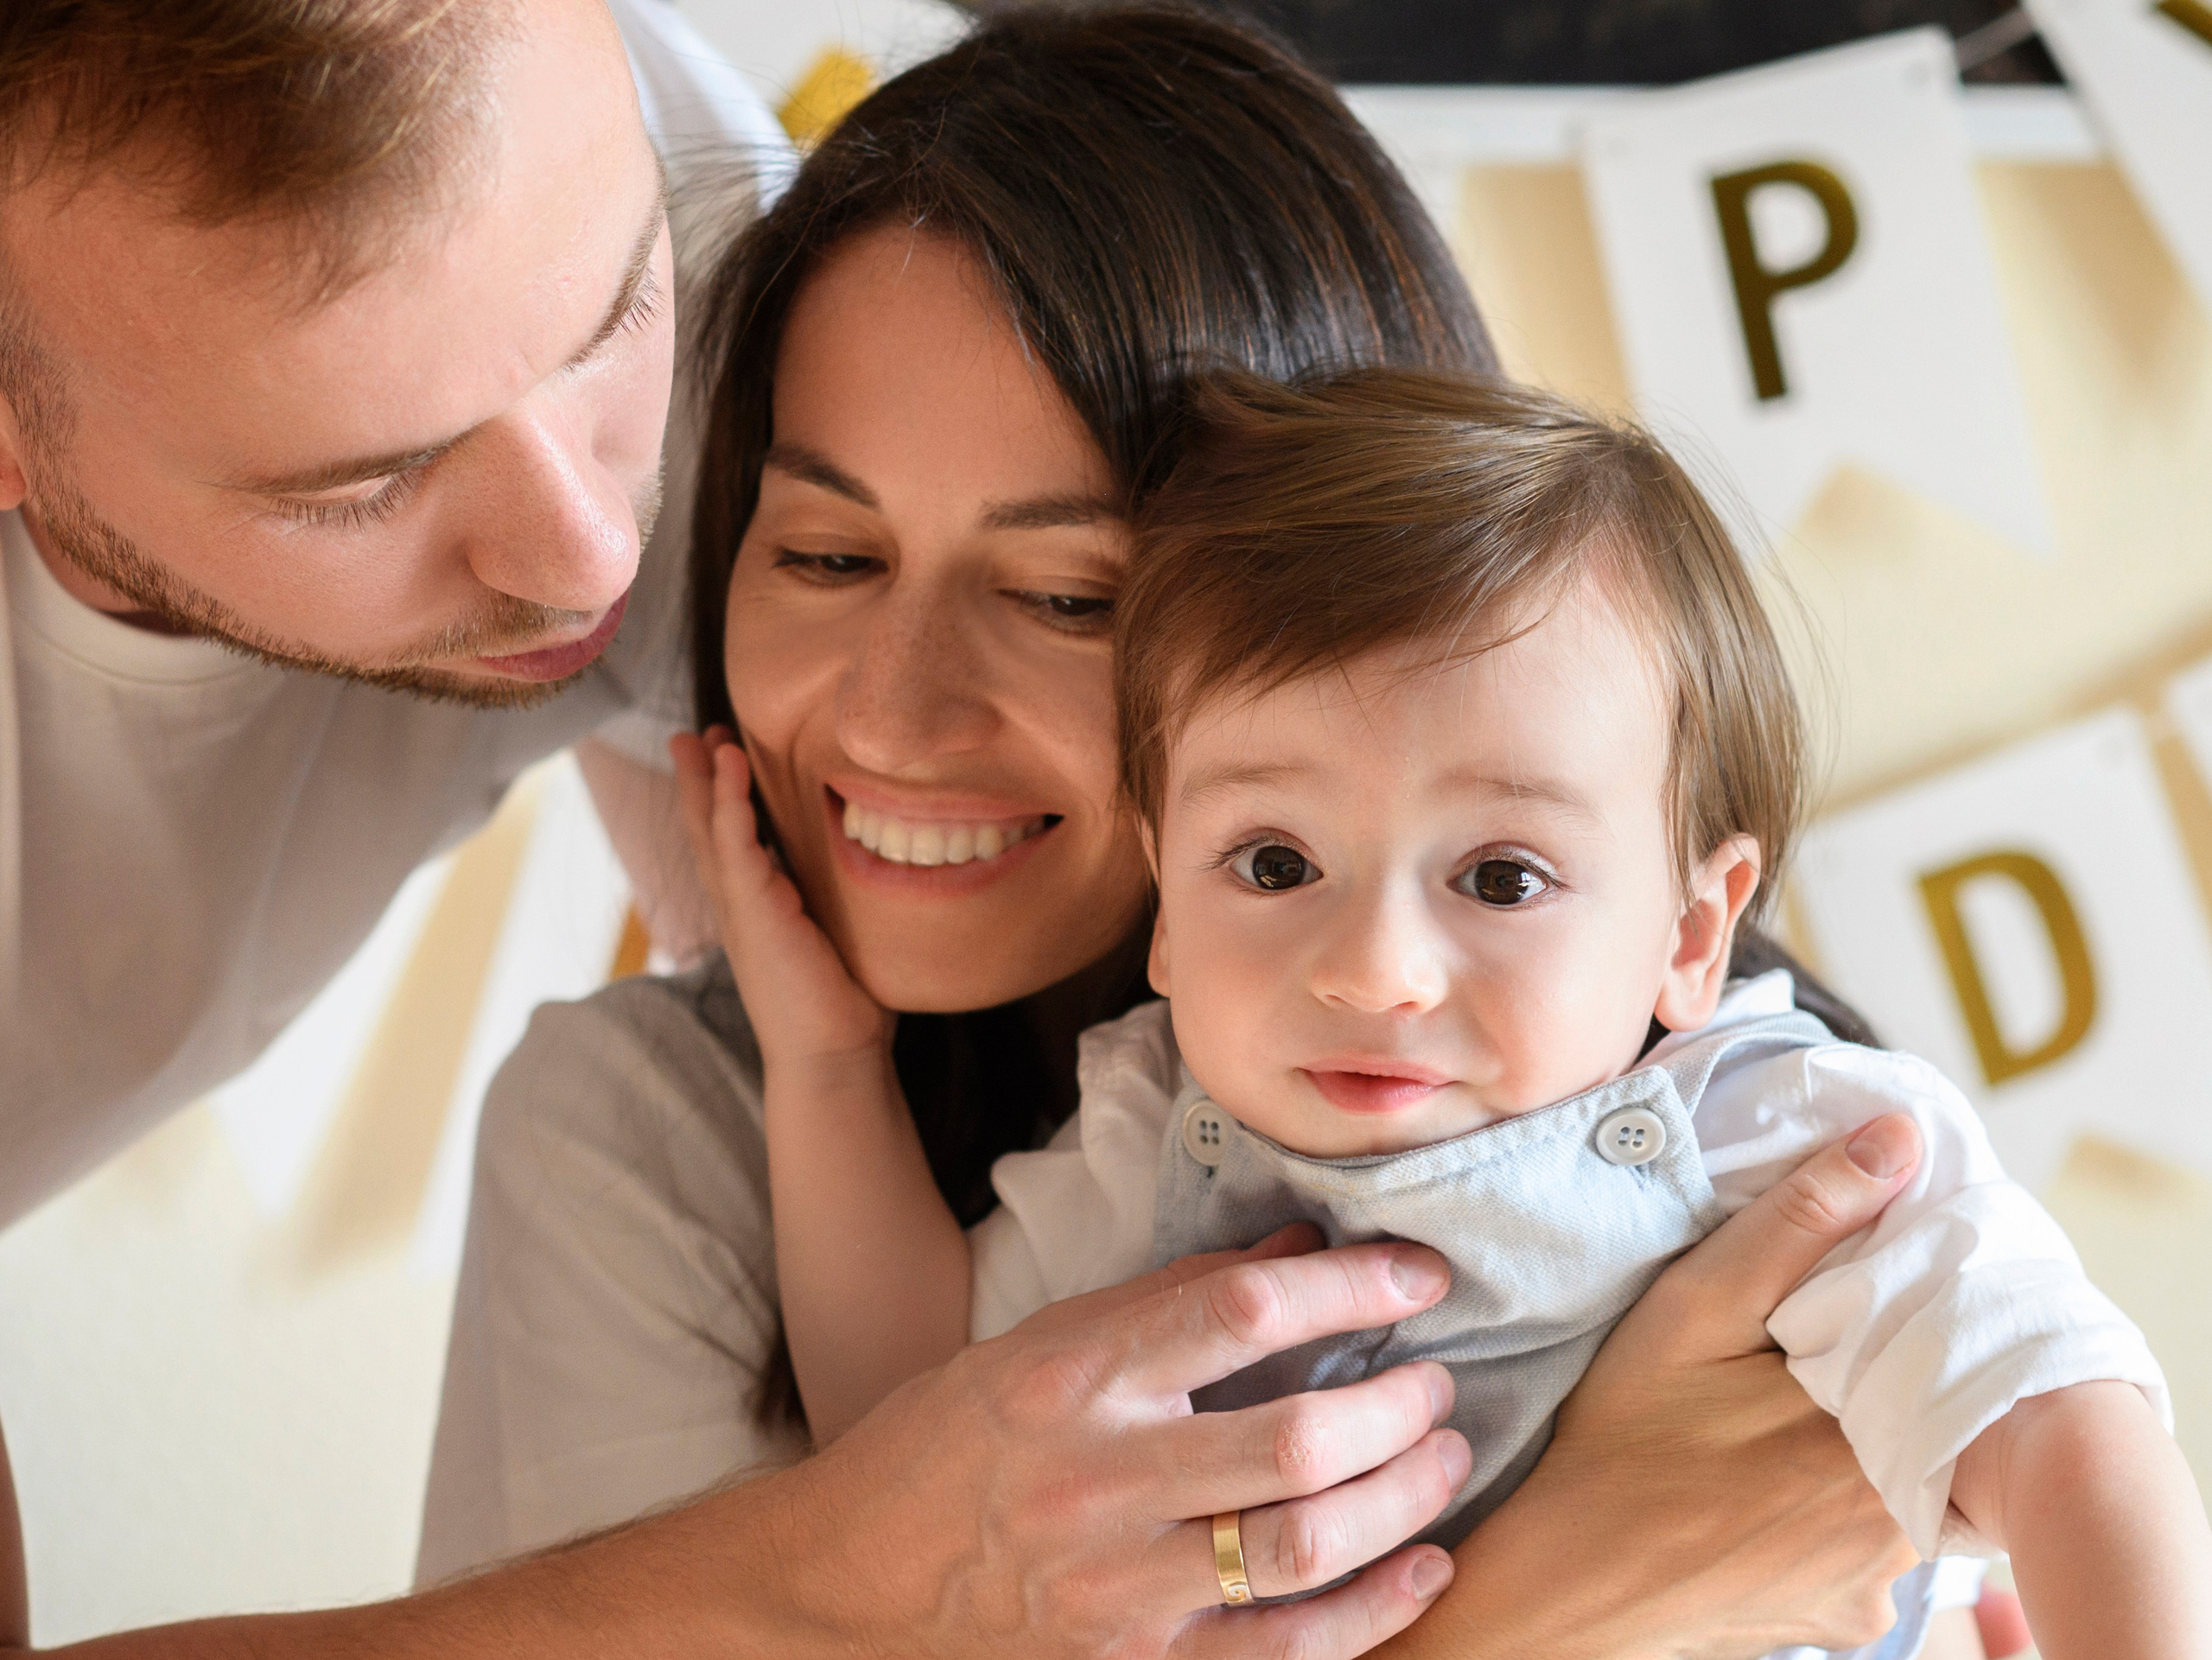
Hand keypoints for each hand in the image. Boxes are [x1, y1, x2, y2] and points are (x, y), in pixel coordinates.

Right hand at [670, 727, 887, 1062]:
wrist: (834, 1057)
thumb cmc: (844, 1008)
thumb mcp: (840, 941)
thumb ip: (841, 910)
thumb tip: (877, 879)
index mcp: (761, 913)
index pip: (734, 847)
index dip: (723, 803)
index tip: (722, 758)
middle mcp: (742, 908)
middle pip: (708, 833)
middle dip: (698, 783)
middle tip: (687, 736)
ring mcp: (742, 909)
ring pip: (713, 831)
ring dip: (706, 780)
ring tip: (698, 736)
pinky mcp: (755, 912)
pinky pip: (735, 844)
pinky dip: (730, 802)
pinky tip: (729, 765)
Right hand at [744, 1228, 1469, 1657]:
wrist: (841, 1585)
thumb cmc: (945, 1445)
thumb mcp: (1039, 1344)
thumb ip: (1171, 1298)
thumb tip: (1297, 1245)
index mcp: (1072, 1377)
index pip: (1242, 1311)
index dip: (1352, 1286)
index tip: (1418, 1275)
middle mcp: (1097, 1479)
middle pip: (1295, 1441)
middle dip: (1399, 1406)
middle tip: (1438, 1382)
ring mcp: (1118, 1588)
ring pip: (1304, 1548)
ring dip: (1403, 1498)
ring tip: (1445, 1456)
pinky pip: (1283, 1653)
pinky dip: (1374, 1611)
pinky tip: (1426, 1567)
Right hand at [1375, 1112, 1930, 1659]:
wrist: (1568, 1584)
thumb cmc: (1623, 1439)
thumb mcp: (1697, 1307)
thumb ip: (1802, 1221)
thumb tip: (1897, 1140)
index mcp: (1881, 1442)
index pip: (1941, 1351)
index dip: (1904, 1312)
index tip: (1852, 1297)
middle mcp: (1900, 1531)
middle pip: (1928, 1420)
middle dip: (1881, 1379)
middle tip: (1796, 1363)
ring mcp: (1877, 1589)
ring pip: (1902, 1485)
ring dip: (1858, 1448)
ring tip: (1771, 1427)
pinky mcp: (1848, 1622)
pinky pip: (1868, 1549)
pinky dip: (1832, 1514)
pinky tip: (1765, 1491)